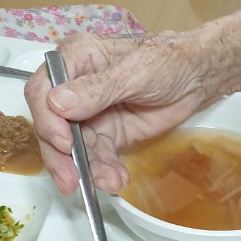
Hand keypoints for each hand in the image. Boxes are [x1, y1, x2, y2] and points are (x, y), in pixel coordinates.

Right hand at [26, 5, 240, 195]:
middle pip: (51, 125)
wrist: (198, 77)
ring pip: (72, 148)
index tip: (63, 142)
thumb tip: (57, 103)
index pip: (42, 90)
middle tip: (72, 178)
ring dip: (86, 169)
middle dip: (60, 155)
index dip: (46, 119)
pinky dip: (103, 171)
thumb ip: (96, 89)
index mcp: (74, 58)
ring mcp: (88, 113)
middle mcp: (74, 86)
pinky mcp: (105, 133)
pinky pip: (95, 157)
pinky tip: (115, 179)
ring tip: (107, 181)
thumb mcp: (135, 72)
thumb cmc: (169, 60)